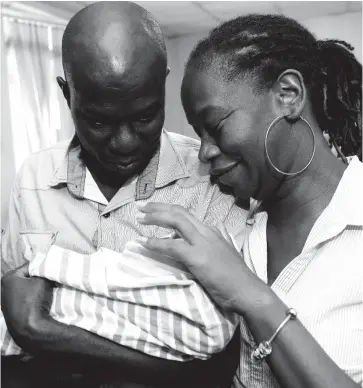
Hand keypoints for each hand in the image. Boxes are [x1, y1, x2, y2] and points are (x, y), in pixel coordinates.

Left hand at [1, 263, 54, 346]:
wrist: (29, 327)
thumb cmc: (33, 300)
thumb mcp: (42, 280)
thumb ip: (43, 271)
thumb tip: (47, 270)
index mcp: (8, 278)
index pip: (29, 266)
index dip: (42, 268)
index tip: (51, 270)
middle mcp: (3, 288)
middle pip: (26, 278)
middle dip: (38, 278)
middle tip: (50, 279)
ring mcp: (6, 302)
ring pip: (26, 289)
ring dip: (36, 288)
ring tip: (48, 289)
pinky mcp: (11, 312)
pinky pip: (24, 299)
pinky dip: (32, 298)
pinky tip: (41, 301)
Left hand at [136, 202, 256, 311]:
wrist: (247, 290)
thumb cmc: (235, 276)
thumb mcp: (222, 252)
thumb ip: (211, 242)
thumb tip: (203, 233)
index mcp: (210, 231)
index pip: (185, 214)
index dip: (167, 209)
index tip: (152, 209)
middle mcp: (206, 231)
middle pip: (178, 212)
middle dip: (157, 207)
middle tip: (140, 206)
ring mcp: (202, 242)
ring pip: (175, 221)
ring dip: (155, 217)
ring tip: (139, 218)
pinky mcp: (197, 257)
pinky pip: (172, 246)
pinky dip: (156, 243)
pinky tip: (144, 242)